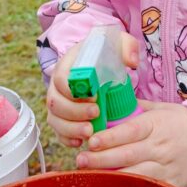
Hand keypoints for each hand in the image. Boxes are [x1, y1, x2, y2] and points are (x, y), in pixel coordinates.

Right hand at [46, 32, 139, 147]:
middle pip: (55, 102)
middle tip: (96, 114)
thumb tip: (132, 62)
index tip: (95, 95)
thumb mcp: (119, 44)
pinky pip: (57, 132)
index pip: (61, 79)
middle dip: (74, 112)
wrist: (99, 63)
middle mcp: (57, 86)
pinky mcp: (61, 118)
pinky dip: (66, 139)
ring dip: (71, 128)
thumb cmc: (107, 54)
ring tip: (90, 132)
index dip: (74, 90)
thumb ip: (127, 47)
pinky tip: (80, 142)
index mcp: (67, 66)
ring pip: (55, 119)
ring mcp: (58, 103)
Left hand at [75, 100, 186, 186]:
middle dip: (100, 158)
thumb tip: (111, 103)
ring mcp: (165, 166)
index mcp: (156, 125)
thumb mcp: (162, 108)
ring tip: (89, 175)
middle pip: (126, 154)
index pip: (130, 131)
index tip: (91, 141)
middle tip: (80, 160)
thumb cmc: (183, 122)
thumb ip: (137, 107)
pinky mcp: (170, 183)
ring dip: (109, 175)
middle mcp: (159, 146)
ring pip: (134, 173)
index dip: (109, 137)